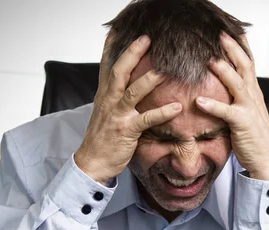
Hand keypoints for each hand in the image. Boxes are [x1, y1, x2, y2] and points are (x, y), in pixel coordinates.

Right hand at [75, 34, 182, 184]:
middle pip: (119, 71)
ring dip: (149, 80)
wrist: (92, 161)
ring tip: (165, 70)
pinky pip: (147, 119)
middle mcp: (109, 101)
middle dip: (132, 54)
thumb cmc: (103, 137)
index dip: (112, 47)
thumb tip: (127, 82)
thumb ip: (115, 95)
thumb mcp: (105, 111)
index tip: (119, 30)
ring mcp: (117, 115)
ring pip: (133, 92)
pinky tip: (177, 107)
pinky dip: (162, 112)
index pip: (107, 65)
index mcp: (104, 94)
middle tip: (147, 40)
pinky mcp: (127, 130)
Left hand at [195, 33, 268, 180]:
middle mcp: (253, 96)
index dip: (240, 46)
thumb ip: (236, 99)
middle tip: (220, 34)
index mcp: (253, 92)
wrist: (268, 160)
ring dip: (224, 71)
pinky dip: (213, 106)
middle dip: (232, 49)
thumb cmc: (254, 138)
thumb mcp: (246, 112)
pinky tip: (199, 101)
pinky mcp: (243, 124)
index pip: (248, 63)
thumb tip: (220, 88)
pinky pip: (227, 112)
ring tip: (209, 60)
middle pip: (244, 66)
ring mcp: (249, 109)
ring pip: (237, 84)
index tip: (229, 31)